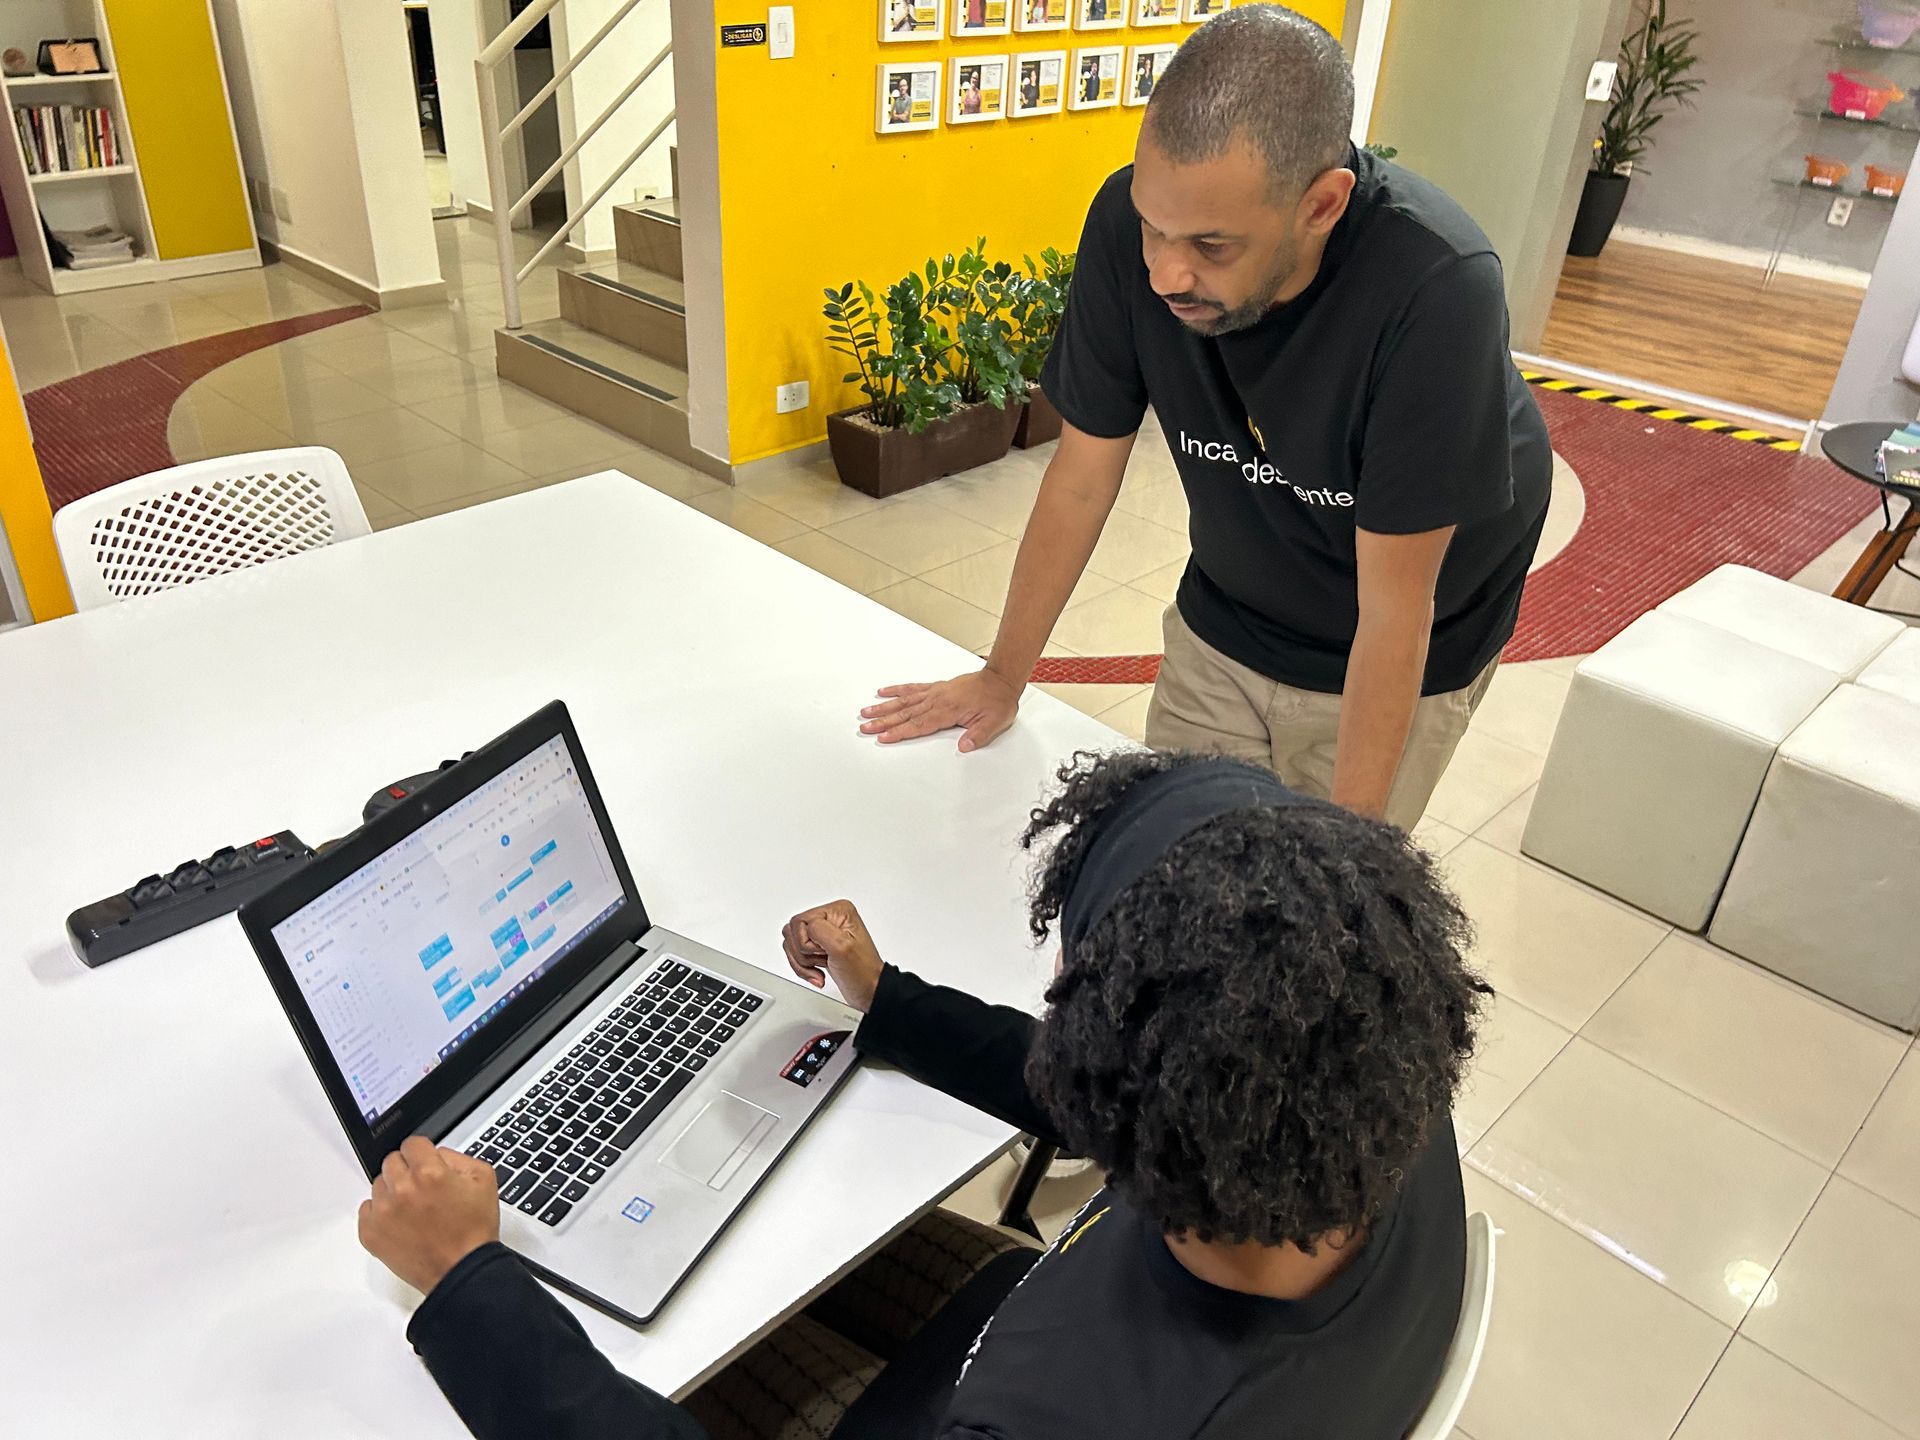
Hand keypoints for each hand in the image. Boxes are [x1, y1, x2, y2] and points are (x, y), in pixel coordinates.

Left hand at [357, 1136, 500, 1295]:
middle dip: (408, 1170)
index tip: (426, 1162)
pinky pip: (366, 1209)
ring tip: (414, 1209)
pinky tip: (400, 1222)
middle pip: (392, 1161)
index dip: (423, 1153)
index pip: (412, 1143)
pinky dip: (380, 1212)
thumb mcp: (483, 1179)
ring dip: (394, 1190)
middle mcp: (402, 1189)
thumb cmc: (472, 1231)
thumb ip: (457, 1156)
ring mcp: (383, 1212)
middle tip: (424, 1189)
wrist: (461, 1270)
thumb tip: (436, 1154)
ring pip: (379, 1184)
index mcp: (429, 1173)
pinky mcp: (371, 1233)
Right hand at [782, 901, 885, 1011]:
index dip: (807, 943)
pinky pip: (794, 954)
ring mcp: (822, 934)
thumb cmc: (863, 972)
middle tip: (823, 959)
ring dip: (802, 963)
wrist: (867, 992)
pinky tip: (818, 972)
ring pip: (791, 944)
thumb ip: (820, 929)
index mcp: (838, 911)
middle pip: (792, 932)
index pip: (800, 921)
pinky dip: (803, 968)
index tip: (824, 952)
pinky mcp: (817, 947)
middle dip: (803, 954)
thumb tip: (804, 925)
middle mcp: (829, 918)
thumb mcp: (842, 947)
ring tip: (821, 967)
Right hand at [859, 669, 1021, 751]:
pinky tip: (884, 692)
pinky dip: (897, 689)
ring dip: (884, 707)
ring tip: (866, 711)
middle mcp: (938, 700)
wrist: (1000, 680)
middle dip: (883, 721)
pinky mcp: (936, 687)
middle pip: (905, 713)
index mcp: (948, 710)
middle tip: (865, 727)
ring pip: (904, 701)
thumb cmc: (997, 701)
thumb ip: (978, 735)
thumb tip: (965, 746)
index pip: (919, 724)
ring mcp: (935, 692)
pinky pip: (913, 688)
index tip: (884, 737)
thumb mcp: (994, 723)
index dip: (900, 732)